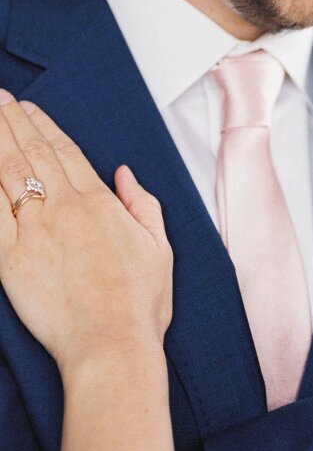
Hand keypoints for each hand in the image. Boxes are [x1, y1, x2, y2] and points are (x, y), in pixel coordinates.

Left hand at [0, 92, 172, 379]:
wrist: (112, 343)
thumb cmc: (140, 303)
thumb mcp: (159, 246)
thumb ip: (142, 204)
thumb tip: (125, 172)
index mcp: (101, 203)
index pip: (66, 152)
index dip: (43, 126)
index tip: (27, 107)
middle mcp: (66, 208)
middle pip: (33, 154)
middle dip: (12, 122)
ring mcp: (36, 231)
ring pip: (9, 174)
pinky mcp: (12, 259)